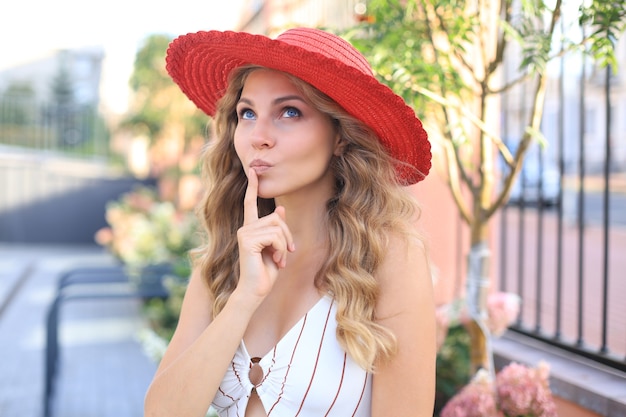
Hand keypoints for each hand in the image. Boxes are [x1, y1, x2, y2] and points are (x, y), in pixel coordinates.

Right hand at [236, 169, 294, 300]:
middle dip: (287, 235)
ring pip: (278, 227)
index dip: (252, 186)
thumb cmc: (265, 272)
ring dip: (285, 245)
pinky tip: (276, 261)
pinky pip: (275, 236)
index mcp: (250, 228)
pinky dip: (281, 249)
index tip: (253, 170)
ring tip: (279, 260)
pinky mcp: (247, 241)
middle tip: (286, 253)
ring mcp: (244, 233)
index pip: (250, 203)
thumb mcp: (276, 247)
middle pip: (277, 217)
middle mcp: (245, 228)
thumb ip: (277, 229)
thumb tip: (280, 209)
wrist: (255, 291)